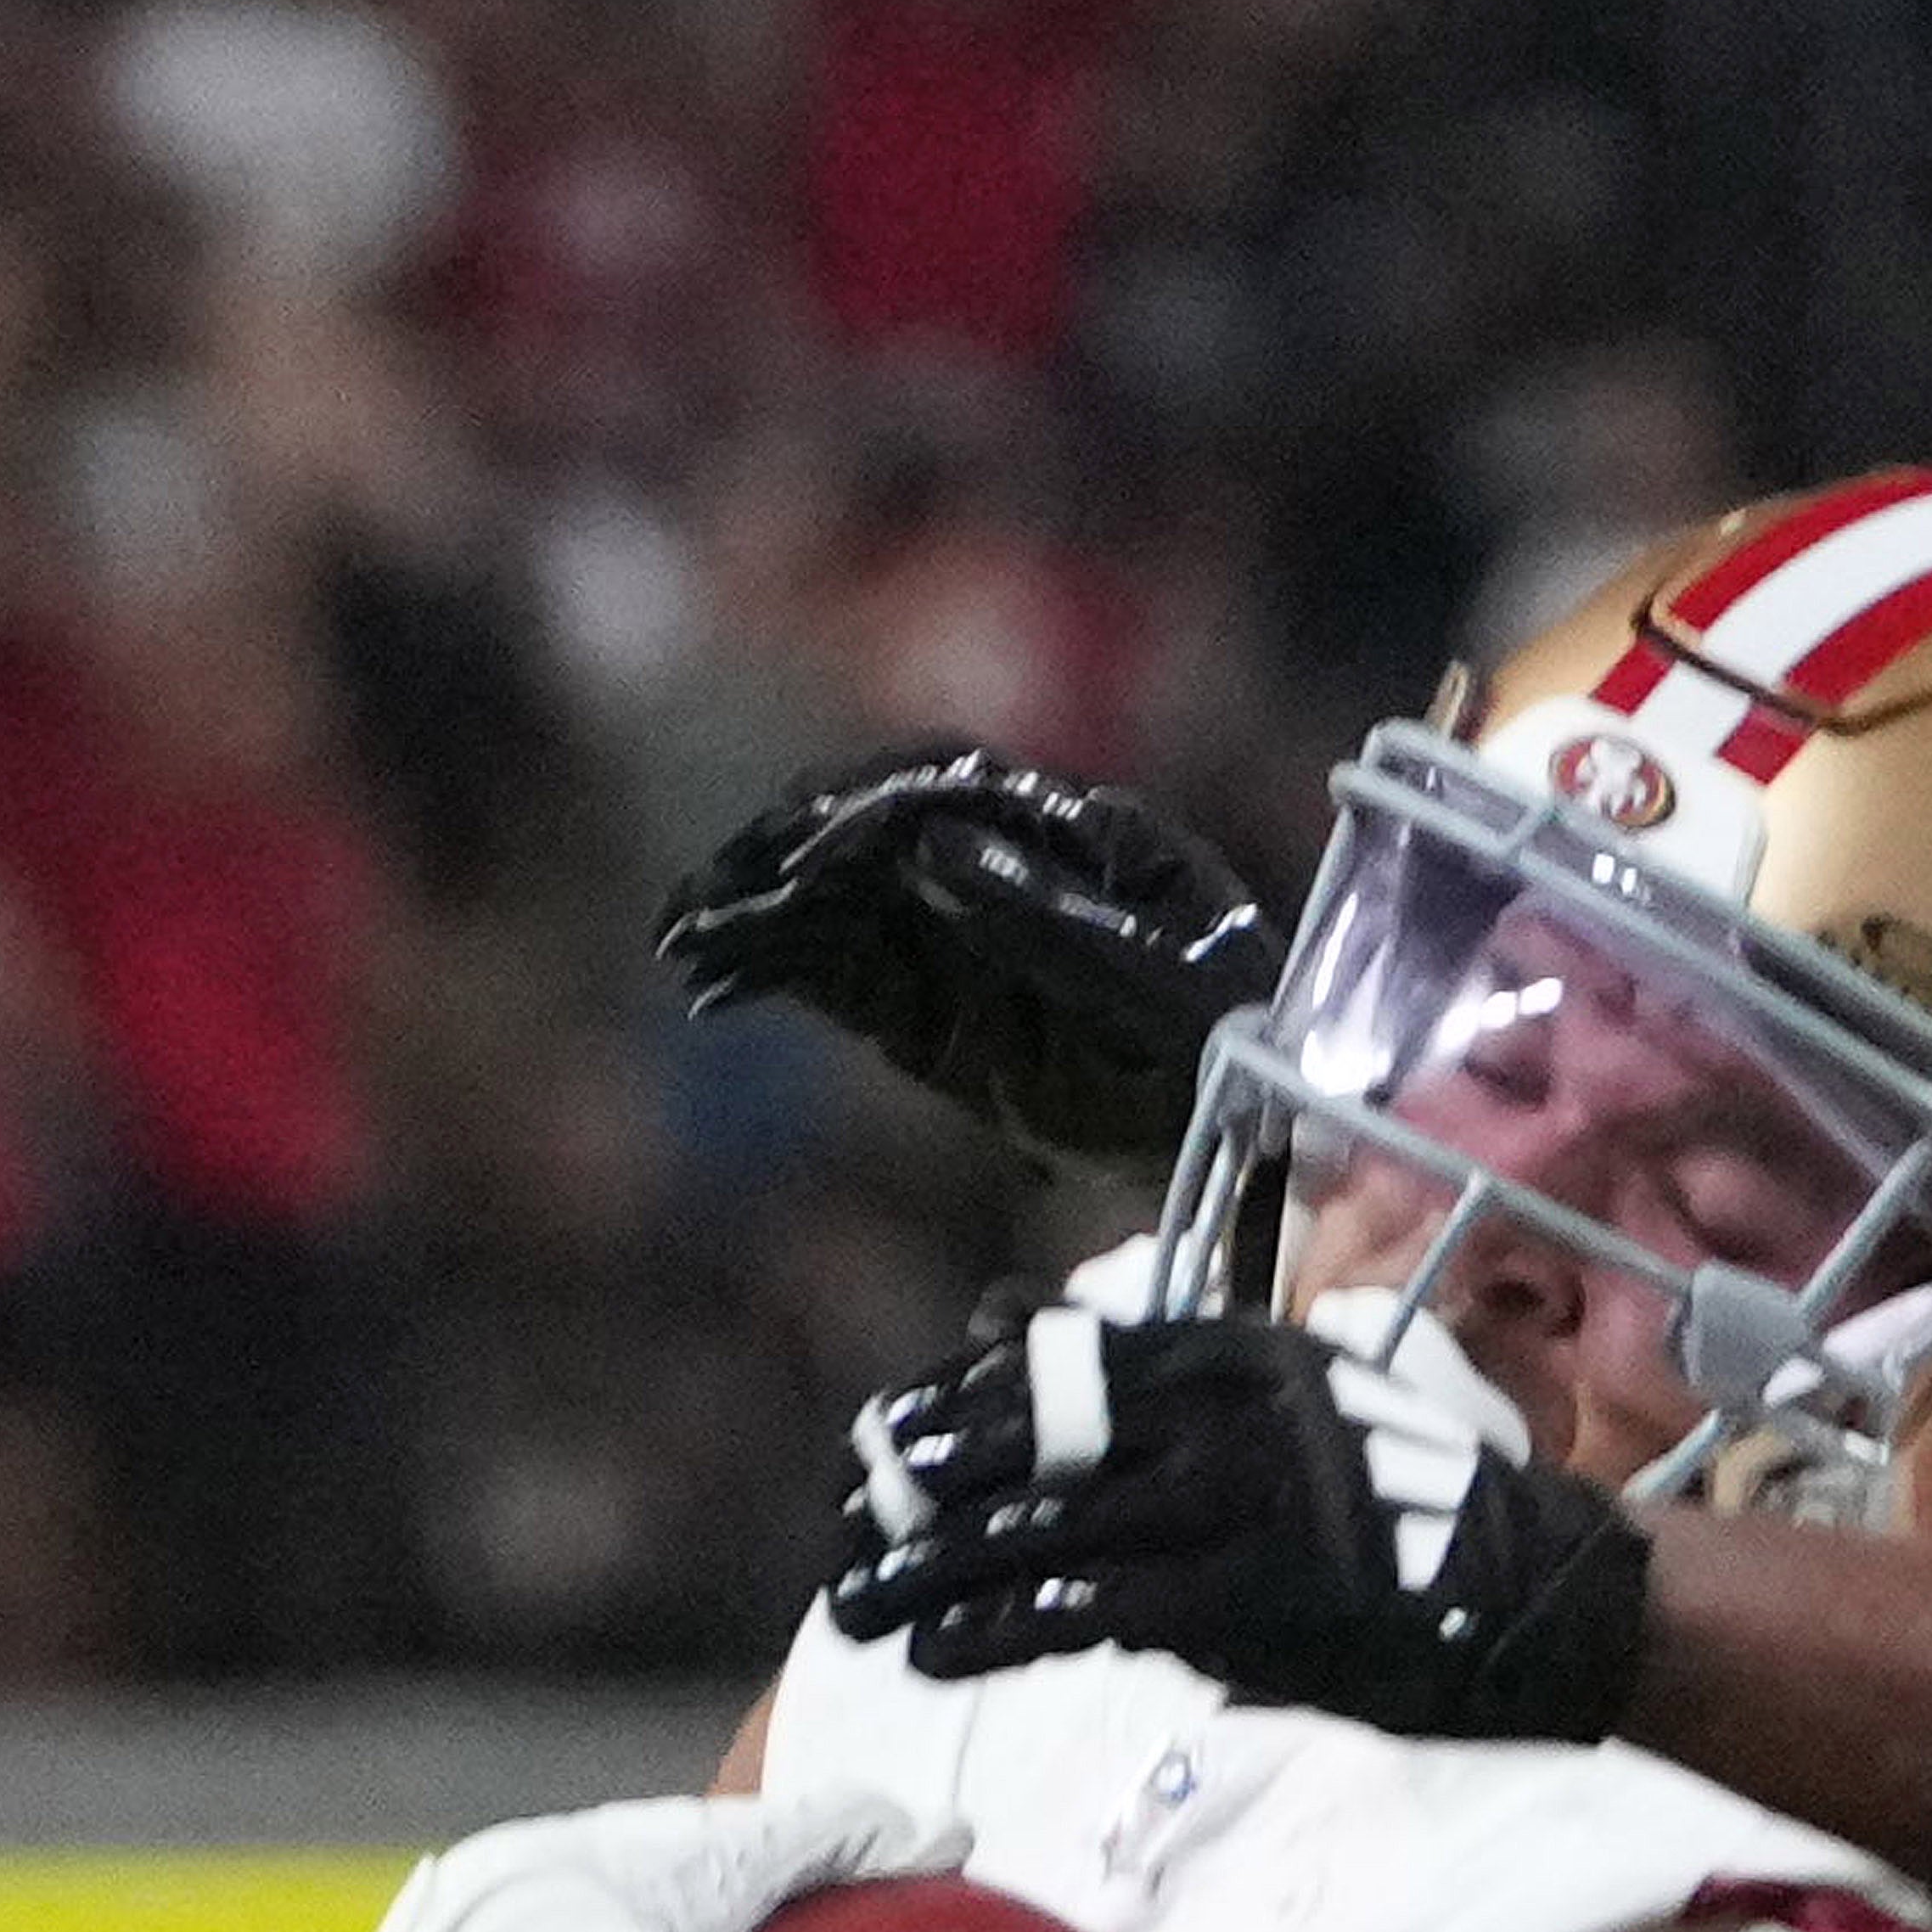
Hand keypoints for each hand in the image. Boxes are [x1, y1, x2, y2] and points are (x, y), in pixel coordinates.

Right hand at [654, 745, 1279, 1168]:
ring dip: (754, 916)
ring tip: (680, 944)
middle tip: (702, 902)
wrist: (1251, 1143)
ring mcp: (961, 934)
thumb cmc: (1229, 1051)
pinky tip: (713, 990)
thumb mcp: (1154, 985)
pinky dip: (772, 975)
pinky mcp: (932, 1004)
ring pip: (836, 903)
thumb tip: (934, 843)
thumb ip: (1046, 916)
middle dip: (778, 862)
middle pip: (868, 836)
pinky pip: (837, 974)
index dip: (861, 814)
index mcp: (1073, 830)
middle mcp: (1003, 863)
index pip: (942, 789)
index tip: (799, 859)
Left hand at [823, 1301, 1661, 1745]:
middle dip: (923, 1487)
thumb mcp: (1298, 1416)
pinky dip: (999, 1630)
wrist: (1543, 1597)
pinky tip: (935, 1653)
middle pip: (1030, 1437)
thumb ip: (1175, 1397)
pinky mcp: (1244, 1597)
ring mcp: (1235, 1501)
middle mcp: (1226, 1409)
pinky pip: (1089, 1610)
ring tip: (858, 1608)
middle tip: (849, 1530)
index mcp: (1236, 1354)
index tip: (880, 1441)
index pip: (1059, 1359)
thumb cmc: (1418, 1514)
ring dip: (933, 1570)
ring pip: (1042, 1527)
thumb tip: (1021, 1344)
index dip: (955, 1402)